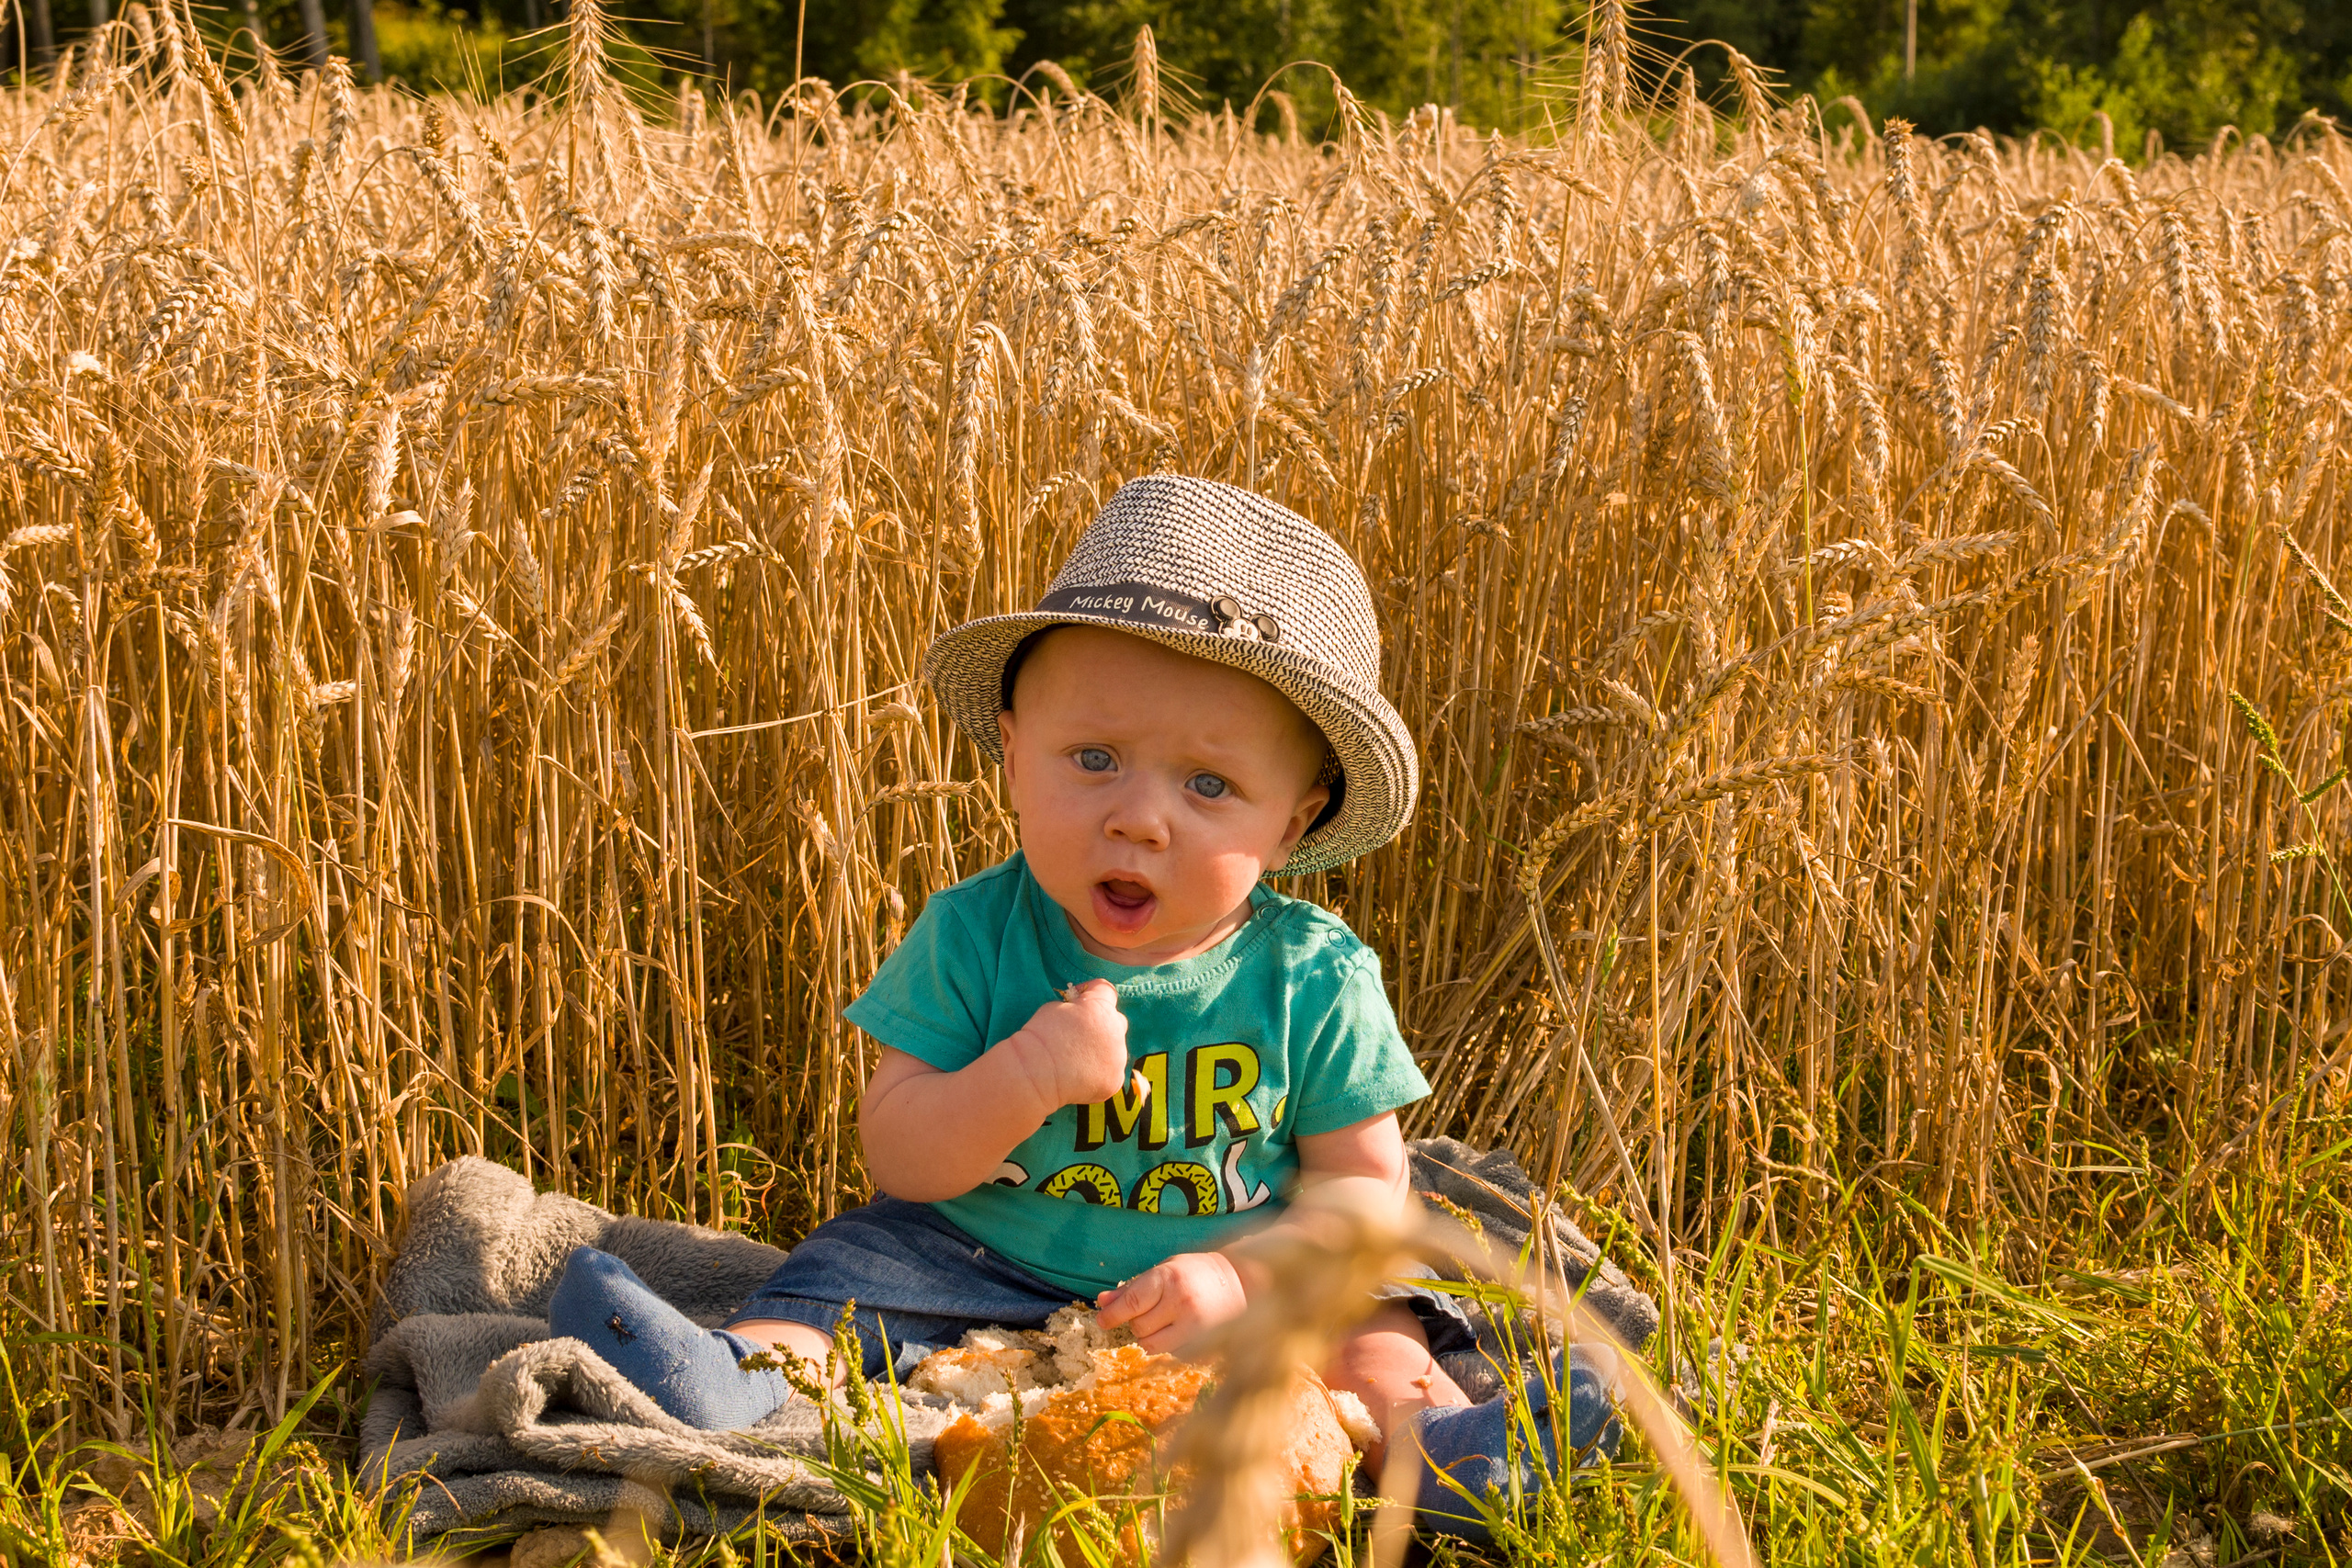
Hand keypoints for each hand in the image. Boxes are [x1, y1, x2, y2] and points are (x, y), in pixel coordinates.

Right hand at [999, 979, 1130, 1112]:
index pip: (1107, 991)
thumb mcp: (1055, 1006)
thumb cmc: (1040, 1036)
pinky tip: (1082, 1077)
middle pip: (1116, 1021)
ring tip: (1079, 1061)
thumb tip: (1082, 1010)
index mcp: (1101, 1009)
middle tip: (1081, 1035)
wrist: (1035, 1071)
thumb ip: (1077, 1006)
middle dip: (1102, 1024)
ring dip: (1103, 1051)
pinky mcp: (1114, 1080)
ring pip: (1116, 1050)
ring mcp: (1117, 1059)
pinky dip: (1100, 1074)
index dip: (1093, 994)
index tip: (1080, 1001)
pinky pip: (1112, 1072)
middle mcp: (1116, 1032)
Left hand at [1095, 1252, 1246, 1353]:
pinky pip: (1172, 1354)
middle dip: (1138, 1322)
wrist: (1243, 1282)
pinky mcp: (1205, 1345)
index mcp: (1169, 1278)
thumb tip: (1102, 1301)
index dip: (1112, 1315)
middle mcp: (1181, 1303)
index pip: (1131, 1303)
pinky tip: (1183, 1330)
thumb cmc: (1198, 1272)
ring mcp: (1195, 1327)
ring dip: (1150, 1337)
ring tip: (1165, 1322)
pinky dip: (1170, 1346)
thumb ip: (1133, 1288)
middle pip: (1139, 1327)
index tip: (1102, 1320)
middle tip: (1152, 1311)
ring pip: (1152, 1346)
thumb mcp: (1165, 1269)